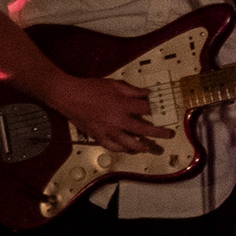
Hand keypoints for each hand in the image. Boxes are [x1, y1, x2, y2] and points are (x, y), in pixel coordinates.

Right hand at [45, 72, 167, 154]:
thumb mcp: (114, 84)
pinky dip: (123, 149)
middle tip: (169, 135)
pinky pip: (113, 147)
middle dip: (159, 133)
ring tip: (151, 148)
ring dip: (143, 146)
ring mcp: (108, 130)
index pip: (147, 109)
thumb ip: (132, 90)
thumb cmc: (89, 88)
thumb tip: (148, 93)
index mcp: (123, 105)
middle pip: (144, 129)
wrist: (67, 96)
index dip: (158, 110)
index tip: (166, 111)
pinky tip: (130, 150)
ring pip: (130, 143)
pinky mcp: (98, 136)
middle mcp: (118, 120)